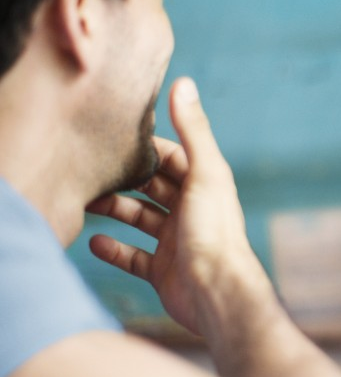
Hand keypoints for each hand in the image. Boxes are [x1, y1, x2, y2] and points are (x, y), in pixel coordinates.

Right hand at [87, 78, 267, 335]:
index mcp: (205, 185)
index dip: (147, 147)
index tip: (115, 136)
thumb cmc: (215, 232)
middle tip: (92, 170)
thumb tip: (184, 83)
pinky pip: (135, 258)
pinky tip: (95, 242)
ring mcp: (178, 242)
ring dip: (115, 210)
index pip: (172, 157)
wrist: (218, 292)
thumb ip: (193, 130)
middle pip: (152, 188)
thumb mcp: (205, 173)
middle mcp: (192, 211)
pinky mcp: (164, 271)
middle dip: (125, 179)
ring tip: (86, 202)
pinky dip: (115, 250)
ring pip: (140, 219)